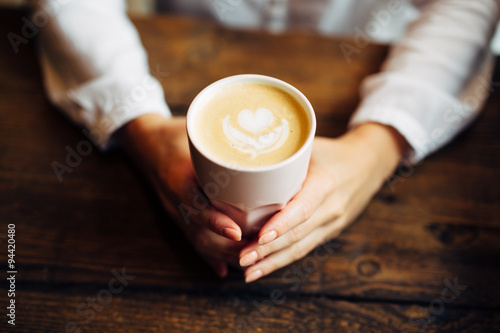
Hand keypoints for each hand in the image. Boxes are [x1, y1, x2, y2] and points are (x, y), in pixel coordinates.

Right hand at [116, 114, 246, 276]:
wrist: (146, 142)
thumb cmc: (176, 135)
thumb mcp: (196, 136)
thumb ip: (221, 146)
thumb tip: (260, 150)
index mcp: (176, 179)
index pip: (194, 205)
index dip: (215, 221)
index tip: (237, 232)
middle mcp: (174, 201)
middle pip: (198, 233)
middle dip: (227, 248)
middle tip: (257, 251)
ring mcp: (175, 212)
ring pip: (198, 241)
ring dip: (224, 255)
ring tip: (251, 260)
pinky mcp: (179, 217)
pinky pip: (194, 240)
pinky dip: (210, 257)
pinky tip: (225, 270)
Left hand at [239, 123, 407, 281]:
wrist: (369, 163)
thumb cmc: (332, 152)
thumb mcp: (310, 146)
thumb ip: (282, 154)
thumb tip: (242, 156)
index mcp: (326, 183)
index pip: (302, 209)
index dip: (281, 225)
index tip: (260, 237)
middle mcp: (331, 208)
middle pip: (298, 235)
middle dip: (268, 250)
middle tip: (242, 258)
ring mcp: (332, 224)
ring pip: (300, 248)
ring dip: (273, 262)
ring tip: (248, 271)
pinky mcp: (329, 232)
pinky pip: (305, 248)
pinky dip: (283, 259)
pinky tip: (263, 267)